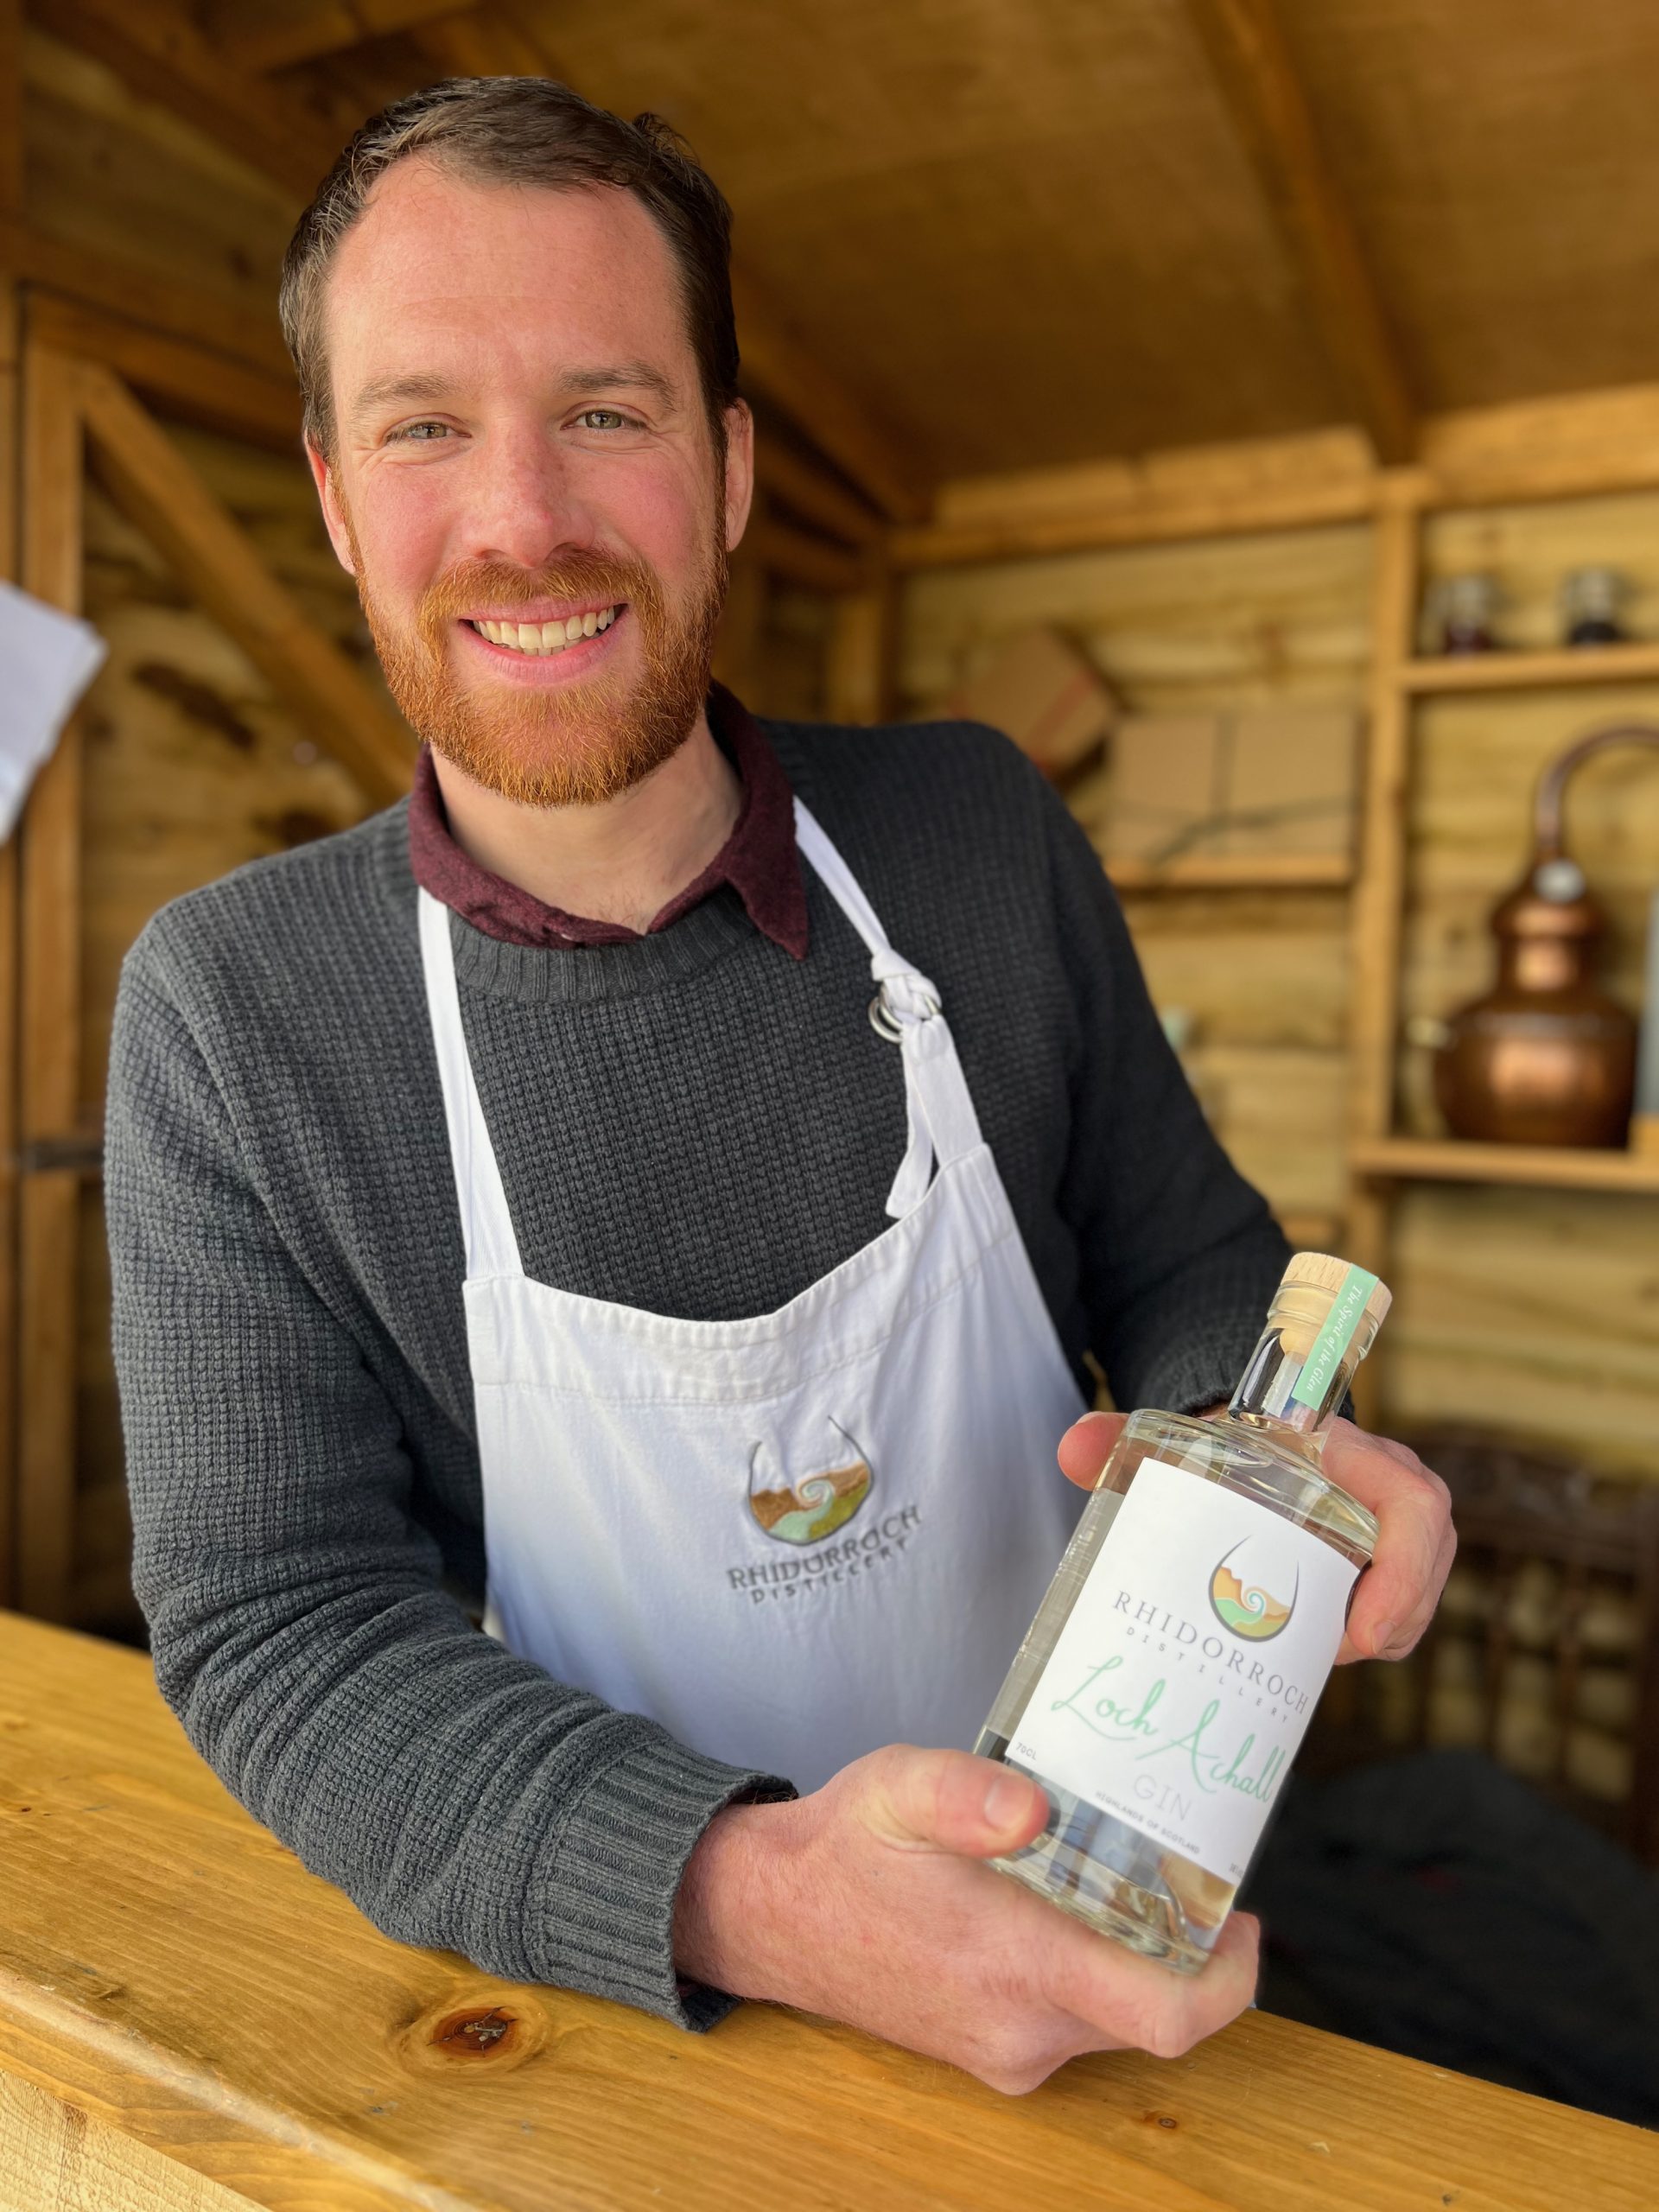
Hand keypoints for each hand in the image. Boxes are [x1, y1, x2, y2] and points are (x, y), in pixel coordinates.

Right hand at [674, 1745, 1258, 2092]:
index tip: (1243, 1918)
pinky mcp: (991, 2052)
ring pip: (1115, 2016)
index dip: (1229, 1978)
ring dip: (1136, 1957)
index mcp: (1016, 1967)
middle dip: (1184, 1947)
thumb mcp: (899, 1787)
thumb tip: (1037, 1805)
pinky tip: (1067, 1907)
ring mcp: (1006, 2050)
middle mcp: (1022, 2028)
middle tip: (1178, 1867)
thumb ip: (968, 1794)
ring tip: (1120, 1874)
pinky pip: (1074, 2022)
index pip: (1165, 2015)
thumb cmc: (846, 1847)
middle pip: (1153, 2011)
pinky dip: (1094, 1972)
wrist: (774, 1917)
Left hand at [1057, 1409, 1455, 1663]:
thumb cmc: (1224, 1444)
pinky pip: (1405, 1603)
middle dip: (1390, 1621)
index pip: (1413, 1502)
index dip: (1404, 1572)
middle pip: (1425, 1561)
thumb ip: (1121, 1440)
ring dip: (1380, 1632)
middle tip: (1326, 1656)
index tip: (1360, 1633)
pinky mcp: (1394, 1557)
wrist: (1250, 1439)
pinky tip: (1318, 1646)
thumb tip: (1072, 1449)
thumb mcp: (1180, 1440)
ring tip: (1314, 1654)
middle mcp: (1387, 1484)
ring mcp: (1397, 1526)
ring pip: (1419, 1590)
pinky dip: (1372, 1632)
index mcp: (1346, 1450)